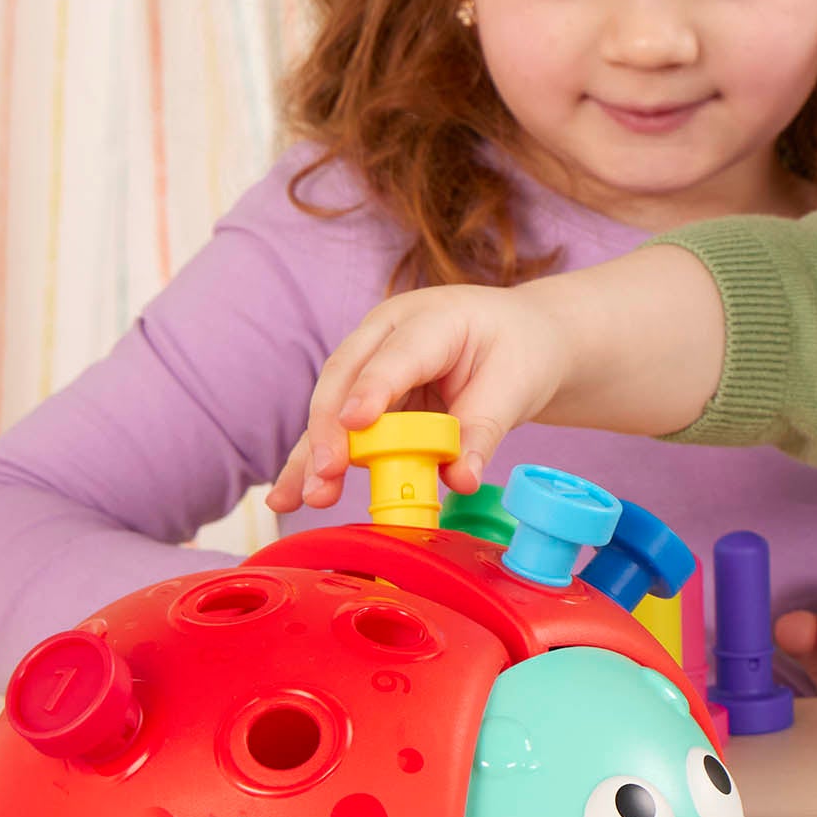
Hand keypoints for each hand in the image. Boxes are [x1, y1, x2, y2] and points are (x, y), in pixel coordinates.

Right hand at [266, 282, 575, 514]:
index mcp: (434, 318)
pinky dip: (318, 458)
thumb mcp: (515, 387)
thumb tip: (459, 480)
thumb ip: (484, 432)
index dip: (374, 388)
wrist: (524, 337)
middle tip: (326, 474)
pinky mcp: (365, 391)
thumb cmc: (519, 352)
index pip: (398, 355)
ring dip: (312, 453)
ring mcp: (371, 359)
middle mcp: (390, 331)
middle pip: (347, 376)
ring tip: (297, 498)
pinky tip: (292, 493)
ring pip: (331, 404)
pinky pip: (338, 426)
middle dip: (330, 428)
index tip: (355, 424)